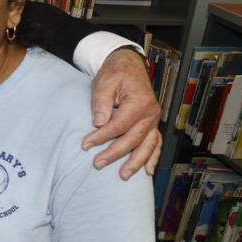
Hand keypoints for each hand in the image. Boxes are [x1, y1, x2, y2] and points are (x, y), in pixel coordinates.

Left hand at [83, 47, 160, 178]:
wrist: (129, 66)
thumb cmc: (115, 74)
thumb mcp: (104, 82)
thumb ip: (101, 102)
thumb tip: (99, 123)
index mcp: (140, 102)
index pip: (119, 126)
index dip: (102, 137)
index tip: (86, 145)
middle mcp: (151, 113)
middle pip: (133, 139)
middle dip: (115, 154)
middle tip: (97, 164)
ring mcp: (153, 120)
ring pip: (147, 145)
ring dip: (136, 162)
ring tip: (123, 176)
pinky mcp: (151, 123)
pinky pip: (155, 143)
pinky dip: (152, 157)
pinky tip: (147, 171)